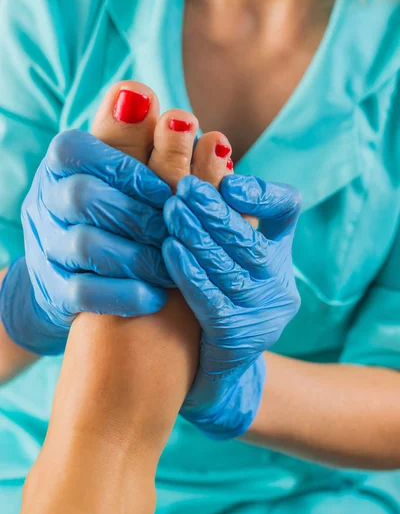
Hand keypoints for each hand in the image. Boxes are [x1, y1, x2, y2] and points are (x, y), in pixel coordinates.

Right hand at [1, 129, 171, 354]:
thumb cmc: (113, 211)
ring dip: (139, 254)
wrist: (74, 275)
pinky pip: (83, 293)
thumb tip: (140, 92)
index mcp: (62, 166)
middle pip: (83, 196)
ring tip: (174, 264)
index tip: (163, 189)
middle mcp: (46, 201)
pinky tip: (156, 295)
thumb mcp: (121, 171)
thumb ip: (134, 137)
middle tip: (177, 228)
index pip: (76, 148)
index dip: (123, 166)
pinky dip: (125, 293)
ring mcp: (47, 248)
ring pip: (86, 245)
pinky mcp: (55, 291)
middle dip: (139, 213)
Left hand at [162, 174, 300, 438]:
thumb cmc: (203, 294)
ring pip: (232, 268)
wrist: (204, 368)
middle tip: (183, 186)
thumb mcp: (214, 248)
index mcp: (276, 251)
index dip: (260, 193)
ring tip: (171, 210)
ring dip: (200, 236)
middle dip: (216, 211)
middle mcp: (278, 283)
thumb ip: (209, 206)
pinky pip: (214, 301)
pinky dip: (192, 272)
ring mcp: (263, 315)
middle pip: (252, 239)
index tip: (228, 180)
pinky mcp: (239, 339)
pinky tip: (169, 250)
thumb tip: (196, 145)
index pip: (285, 209)